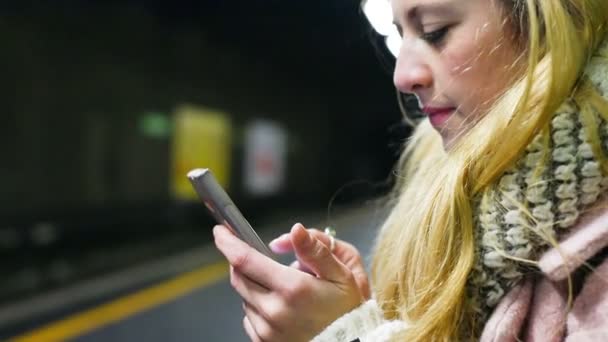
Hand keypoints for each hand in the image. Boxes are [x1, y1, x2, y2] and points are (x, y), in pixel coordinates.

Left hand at [213, 223, 364, 341]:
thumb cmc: (345, 310)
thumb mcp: (341, 275)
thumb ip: (315, 250)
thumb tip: (296, 229)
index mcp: (292, 288)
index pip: (246, 260)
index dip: (228, 243)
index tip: (220, 231)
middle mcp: (274, 310)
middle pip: (239, 277)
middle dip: (241, 261)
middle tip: (256, 255)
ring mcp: (266, 329)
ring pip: (244, 296)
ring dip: (252, 284)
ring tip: (280, 286)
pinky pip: (248, 316)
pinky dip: (256, 305)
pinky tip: (278, 306)